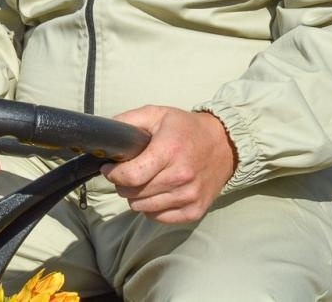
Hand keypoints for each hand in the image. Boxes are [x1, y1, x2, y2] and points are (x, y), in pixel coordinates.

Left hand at [100, 106, 236, 223]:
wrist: (225, 144)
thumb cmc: (186, 128)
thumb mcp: (157, 114)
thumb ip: (129, 121)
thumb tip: (106, 135)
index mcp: (169, 150)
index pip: (131, 176)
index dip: (113, 174)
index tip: (109, 168)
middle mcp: (181, 176)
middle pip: (134, 194)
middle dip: (123, 184)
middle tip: (128, 173)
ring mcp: (189, 196)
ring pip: (143, 208)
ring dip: (137, 197)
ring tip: (144, 182)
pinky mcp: (195, 211)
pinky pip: (159, 218)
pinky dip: (152, 208)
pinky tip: (157, 192)